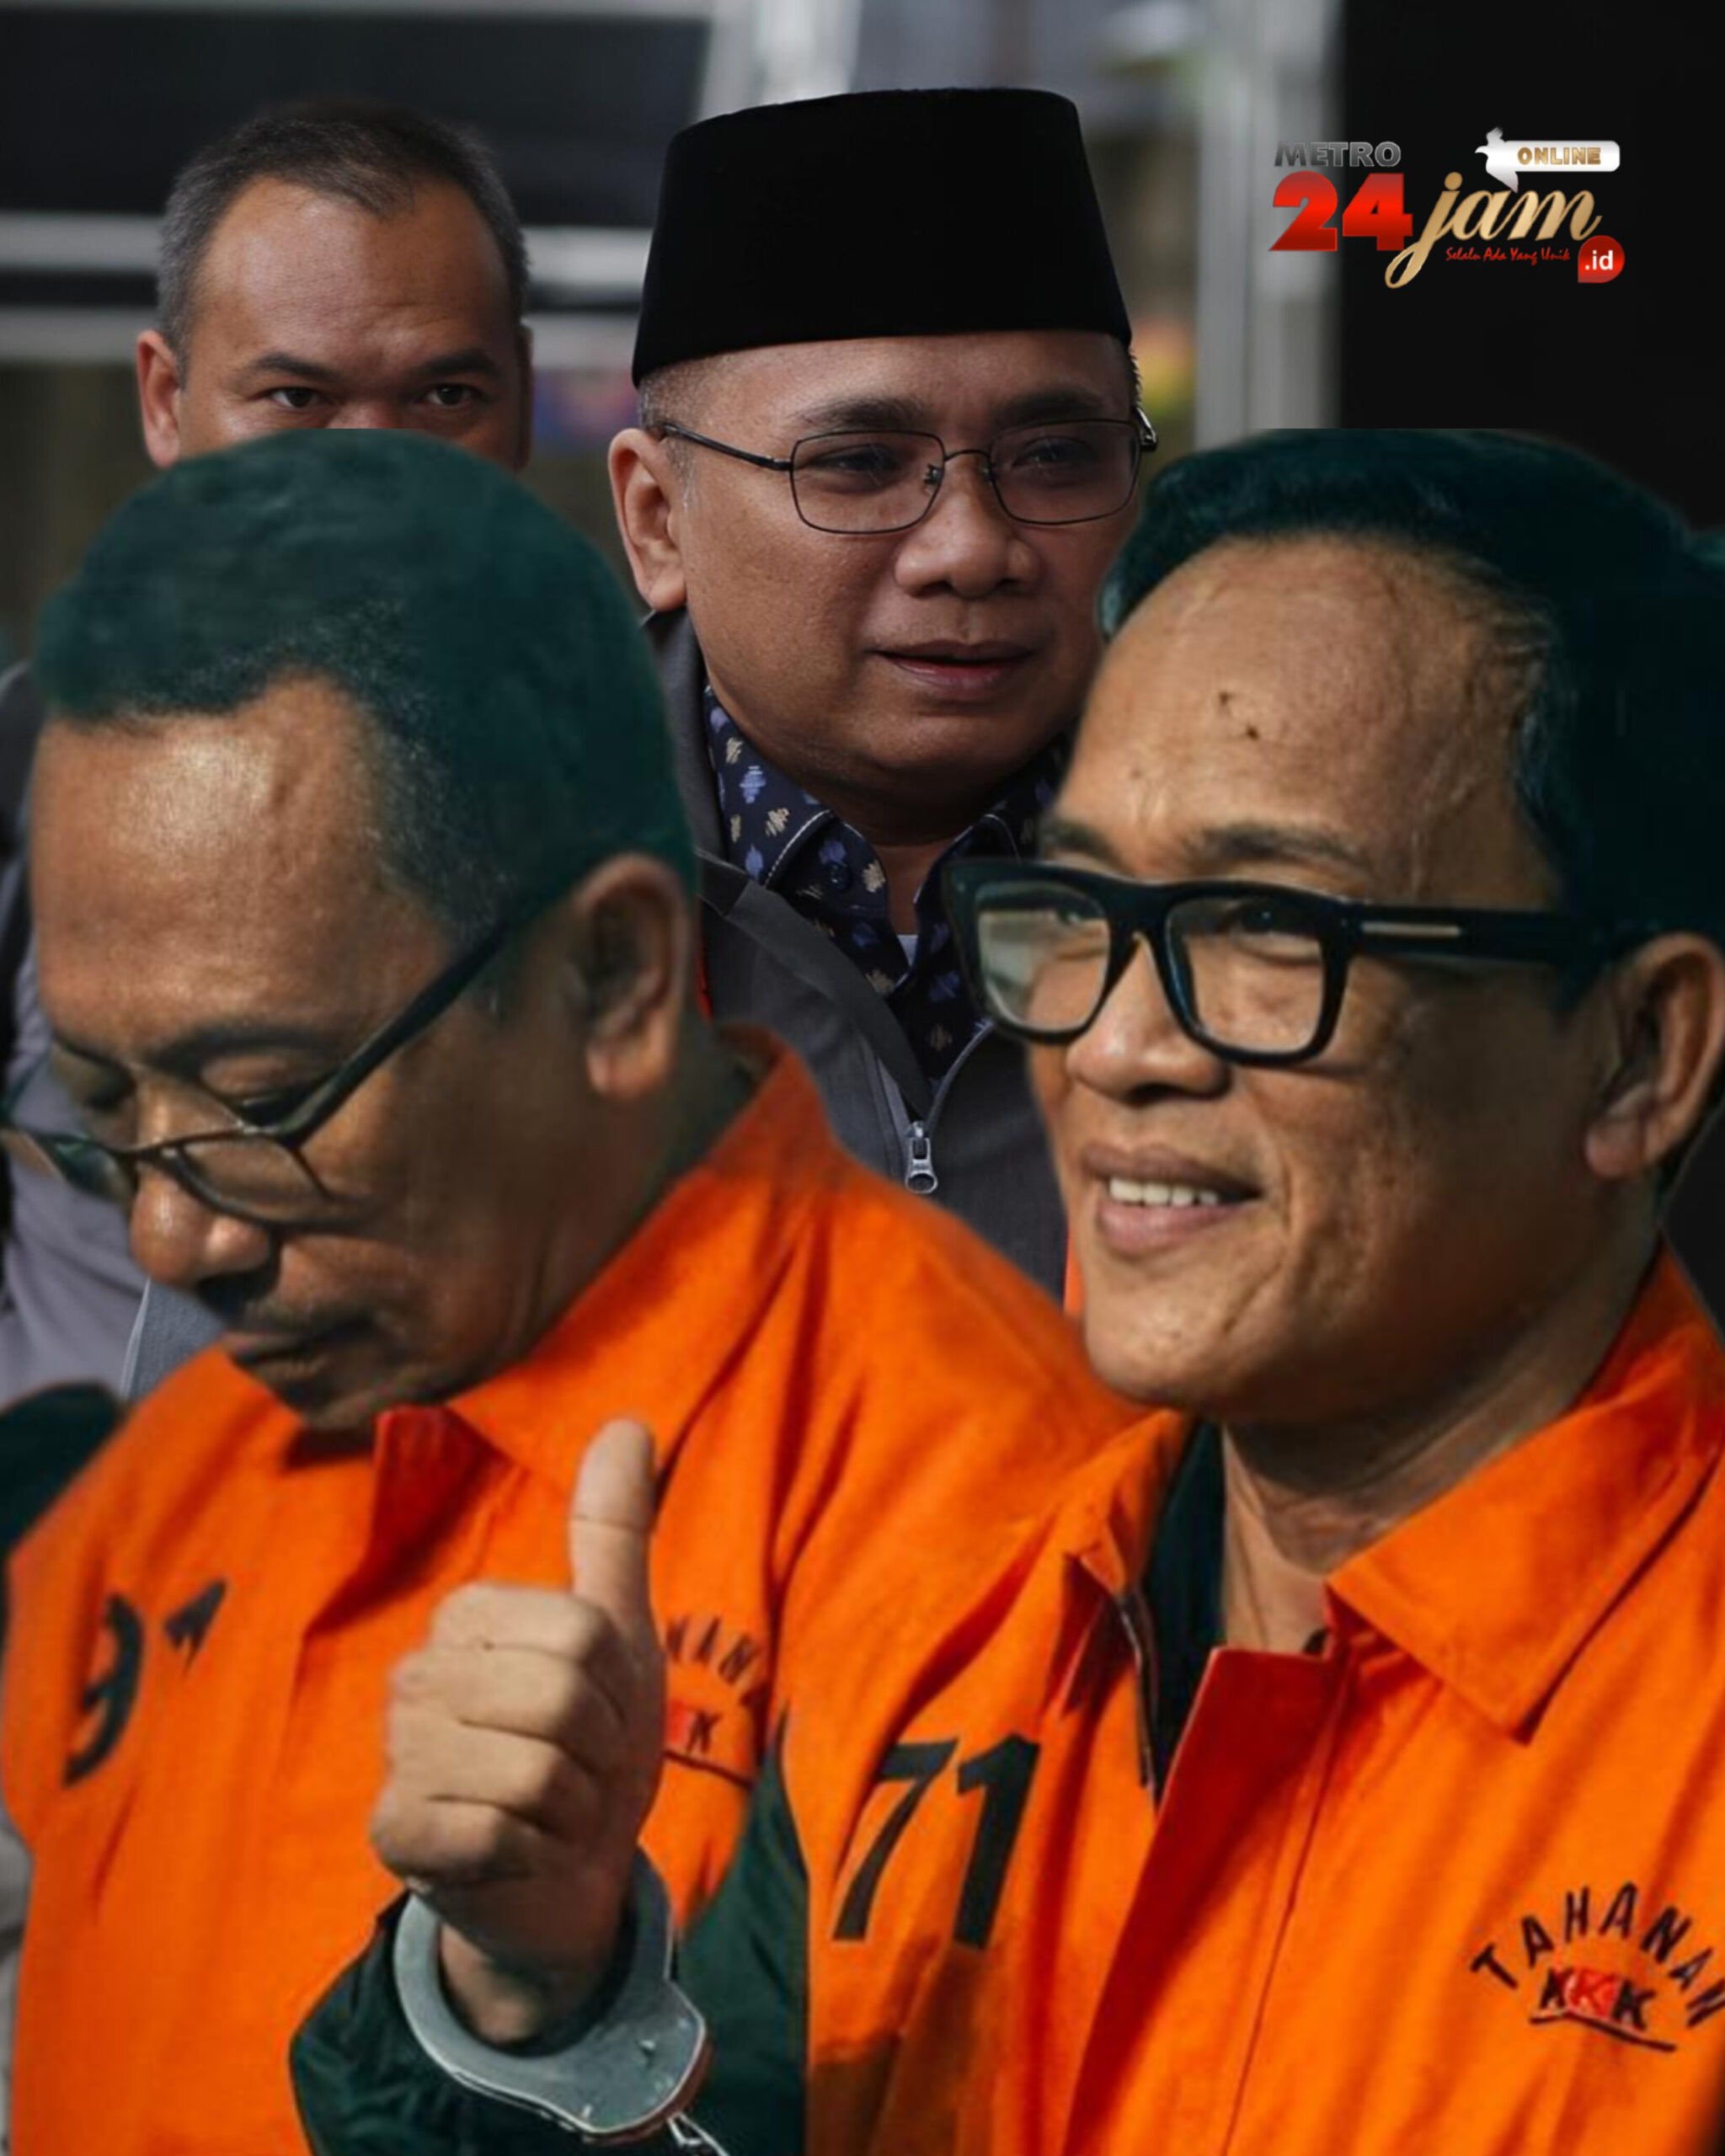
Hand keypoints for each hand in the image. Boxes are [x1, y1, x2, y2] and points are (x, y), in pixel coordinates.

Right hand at [370, 1417, 664, 2042]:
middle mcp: (414, 1677)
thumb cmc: (592, 1747)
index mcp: (466, 1616)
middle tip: (579, 1772)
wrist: (571, 1875)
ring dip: (571, 1806)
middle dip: (599, 1751)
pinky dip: (534, 1851)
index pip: (582, 1634)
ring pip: (533, 1767)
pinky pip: (495, 1831)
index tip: (602, 1715)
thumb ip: (613, 1530)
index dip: (618, 1688)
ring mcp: (396, 1756)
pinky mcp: (394, 1834)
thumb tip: (630, 1421)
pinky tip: (518, 1852)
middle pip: (561, 1696)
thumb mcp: (618, 1634)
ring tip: (552, 1811)